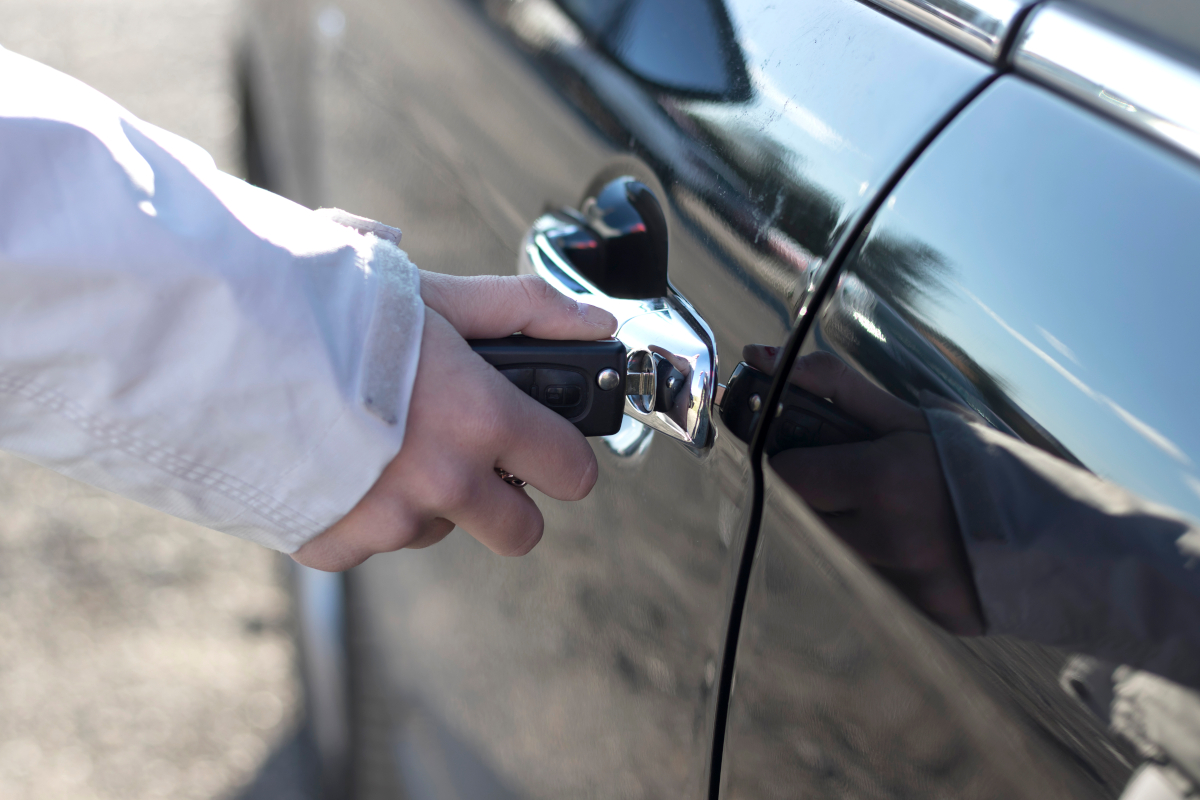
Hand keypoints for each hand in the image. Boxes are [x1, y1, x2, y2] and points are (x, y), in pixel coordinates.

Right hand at [294, 274, 617, 570]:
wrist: (216, 340)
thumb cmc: (327, 309)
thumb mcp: (434, 295)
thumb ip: (523, 310)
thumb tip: (594, 324)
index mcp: (479, 418)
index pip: (571, 471)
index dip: (566, 459)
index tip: (552, 452)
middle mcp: (442, 481)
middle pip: (521, 533)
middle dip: (509, 502)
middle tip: (473, 460)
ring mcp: (387, 521)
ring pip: (438, 532)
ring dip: (427, 500)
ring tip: (380, 438)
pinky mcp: (334, 545)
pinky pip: (371, 544)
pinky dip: (362, 514)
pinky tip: (336, 464)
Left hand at [745, 347, 984, 634]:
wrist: (1073, 540)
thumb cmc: (989, 467)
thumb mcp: (918, 420)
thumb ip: (837, 389)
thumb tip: (762, 357)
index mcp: (882, 480)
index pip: (788, 476)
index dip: (793, 462)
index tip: (811, 454)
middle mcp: (886, 538)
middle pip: (806, 517)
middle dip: (822, 496)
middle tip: (858, 482)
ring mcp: (903, 584)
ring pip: (838, 553)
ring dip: (854, 531)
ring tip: (901, 514)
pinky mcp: (919, 615)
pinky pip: (876, 584)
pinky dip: (888, 563)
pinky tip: (926, 547)